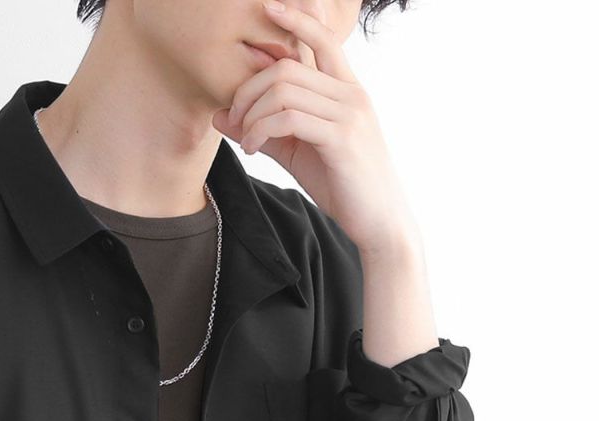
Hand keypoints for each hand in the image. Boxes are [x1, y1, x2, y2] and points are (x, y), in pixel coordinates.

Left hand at [212, 0, 418, 255]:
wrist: (378, 222)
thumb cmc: (341, 185)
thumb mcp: (299, 152)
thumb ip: (265, 130)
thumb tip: (220, 115)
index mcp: (347, 90)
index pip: (322, 39)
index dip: (296, 18)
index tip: (268, 7)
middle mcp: (351, 94)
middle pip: (287, 67)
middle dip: (249, 89)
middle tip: (234, 118)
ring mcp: (349, 113)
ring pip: (285, 90)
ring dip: (253, 114)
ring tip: (247, 139)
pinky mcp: (342, 138)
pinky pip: (289, 118)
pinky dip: (262, 130)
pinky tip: (255, 148)